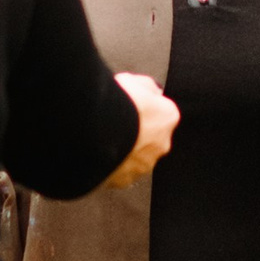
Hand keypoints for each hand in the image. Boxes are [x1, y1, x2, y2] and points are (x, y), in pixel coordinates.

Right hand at [101, 72, 179, 189]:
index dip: (141, 108)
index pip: (160, 112)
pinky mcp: (124, 180)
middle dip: (134, 133)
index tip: (128, 105)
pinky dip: (109, 165)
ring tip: (100, 139)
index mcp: (167, 117)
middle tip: (113, 123)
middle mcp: (160, 145)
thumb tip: (149, 91)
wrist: (93, 131)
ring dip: (122, 150)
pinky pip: (118, 172)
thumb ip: (144, 87)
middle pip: (149, 137)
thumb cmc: (113, 105)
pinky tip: (95, 153)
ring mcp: (142, 165)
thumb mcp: (131, 80)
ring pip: (134, 157)